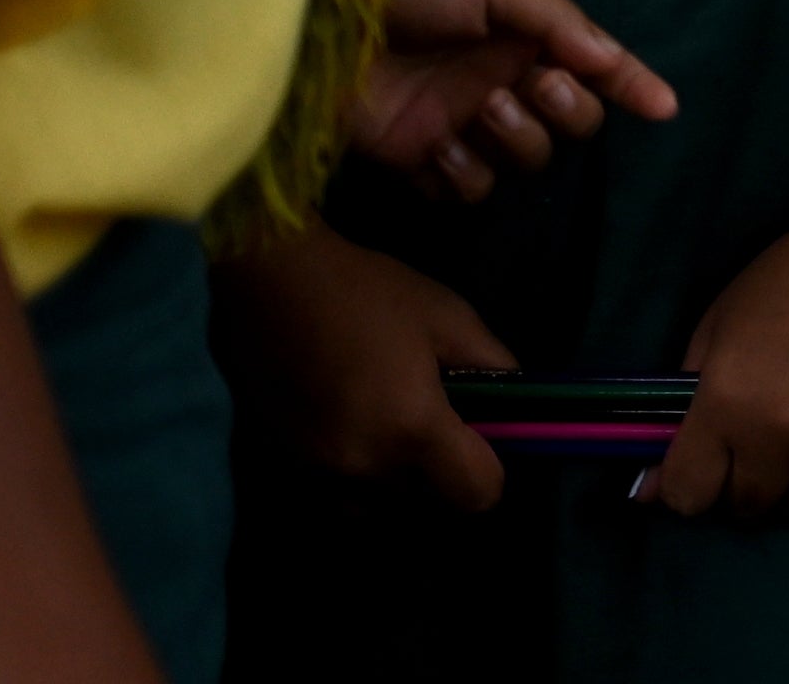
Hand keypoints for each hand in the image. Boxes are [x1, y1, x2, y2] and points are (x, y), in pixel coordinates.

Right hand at [217, 225, 513, 511]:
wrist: (274, 284)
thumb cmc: (369, 294)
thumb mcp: (449, 317)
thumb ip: (493, 364)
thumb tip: (514, 399)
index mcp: (413, 430)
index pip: (476, 495)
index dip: (491, 473)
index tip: (484, 439)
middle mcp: (365, 466)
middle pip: (425, 500)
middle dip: (438, 472)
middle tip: (436, 421)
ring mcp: (318, 472)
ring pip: (376, 504)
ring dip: (391, 480)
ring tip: (389, 425)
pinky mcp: (283, 467)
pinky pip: (333, 493)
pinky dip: (350, 476)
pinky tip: (349, 426)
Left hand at [361, 0, 676, 204]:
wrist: (320, 21)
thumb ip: (558, 22)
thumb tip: (614, 62)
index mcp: (522, 35)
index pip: (593, 66)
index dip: (630, 85)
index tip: (664, 108)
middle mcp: (500, 81)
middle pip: (571, 121)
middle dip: (568, 109)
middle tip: (534, 85)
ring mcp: (461, 124)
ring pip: (527, 159)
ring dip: (516, 137)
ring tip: (477, 110)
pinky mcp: (419, 162)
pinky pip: (468, 189)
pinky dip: (462, 172)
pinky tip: (435, 147)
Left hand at [654, 221, 788, 526]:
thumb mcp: (717, 330)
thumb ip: (680, 413)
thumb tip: (648, 492)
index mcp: (727, 400)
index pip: (690, 497)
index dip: (696, 488)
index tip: (714, 469)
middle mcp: (783, 429)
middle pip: (753, 508)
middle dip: (752, 486)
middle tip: (771, 452)